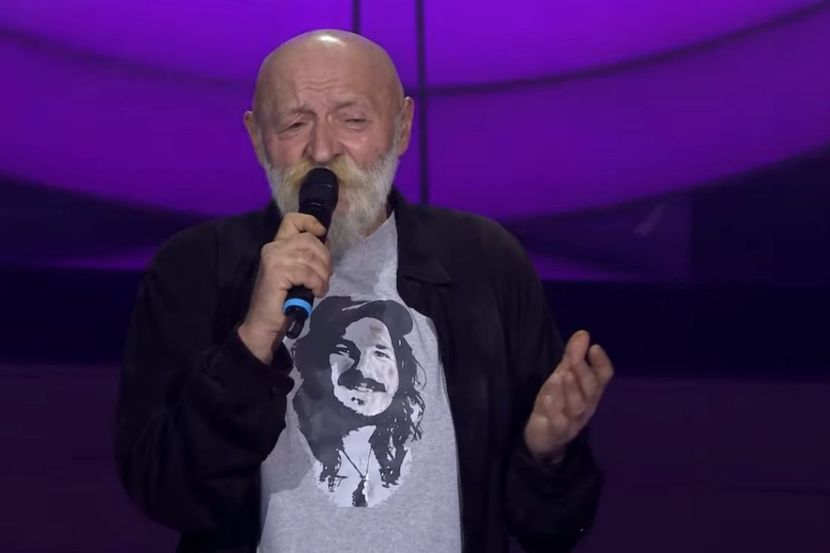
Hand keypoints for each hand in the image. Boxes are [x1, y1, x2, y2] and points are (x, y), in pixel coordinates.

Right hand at [238, 213, 330, 362]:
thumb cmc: (282, 301)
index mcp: (277, 245)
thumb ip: (307, 257)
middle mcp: (273, 247)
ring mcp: (274, 258)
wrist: (265, 324)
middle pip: (310, 240)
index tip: (323, 235)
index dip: (311, 222)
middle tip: (324, 278)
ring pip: (311, 257)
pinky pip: (307, 272)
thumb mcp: (297, 273)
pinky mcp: (276, 271)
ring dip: (322, 275)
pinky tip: (315, 293)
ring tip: (320, 288)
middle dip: (325, 259)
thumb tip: (326, 243)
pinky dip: (317, 283)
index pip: (292, 220)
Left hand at [524, 330, 613, 462]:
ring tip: (562, 375)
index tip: (594, 347)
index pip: (604, 377)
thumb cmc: (557, 403)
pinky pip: (560, 423)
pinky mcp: (558, 432)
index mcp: (590, 391)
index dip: (601, 363)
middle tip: (573, 358)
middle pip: (591, 390)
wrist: (543, 437)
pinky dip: (555, 410)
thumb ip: (572, 356)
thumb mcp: (562, 377)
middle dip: (583, 372)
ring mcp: (573, 421)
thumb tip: (583, 333)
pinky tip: (548, 398)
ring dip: (570, 390)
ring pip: (578, 406)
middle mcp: (586, 406)